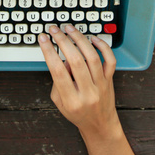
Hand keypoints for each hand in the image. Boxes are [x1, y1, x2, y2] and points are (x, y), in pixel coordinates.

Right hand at [39, 24, 135, 154]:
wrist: (100, 125)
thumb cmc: (77, 113)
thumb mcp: (59, 103)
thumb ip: (58, 81)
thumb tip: (63, 58)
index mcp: (72, 100)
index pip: (58, 71)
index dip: (49, 52)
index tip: (44, 39)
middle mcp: (88, 92)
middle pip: (76, 61)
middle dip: (63, 41)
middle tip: (55, 30)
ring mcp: (101, 85)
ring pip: (92, 57)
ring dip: (80, 39)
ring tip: (70, 29)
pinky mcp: (110, 80)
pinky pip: (110, 60)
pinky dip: (103, 47)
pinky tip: (93, 39)